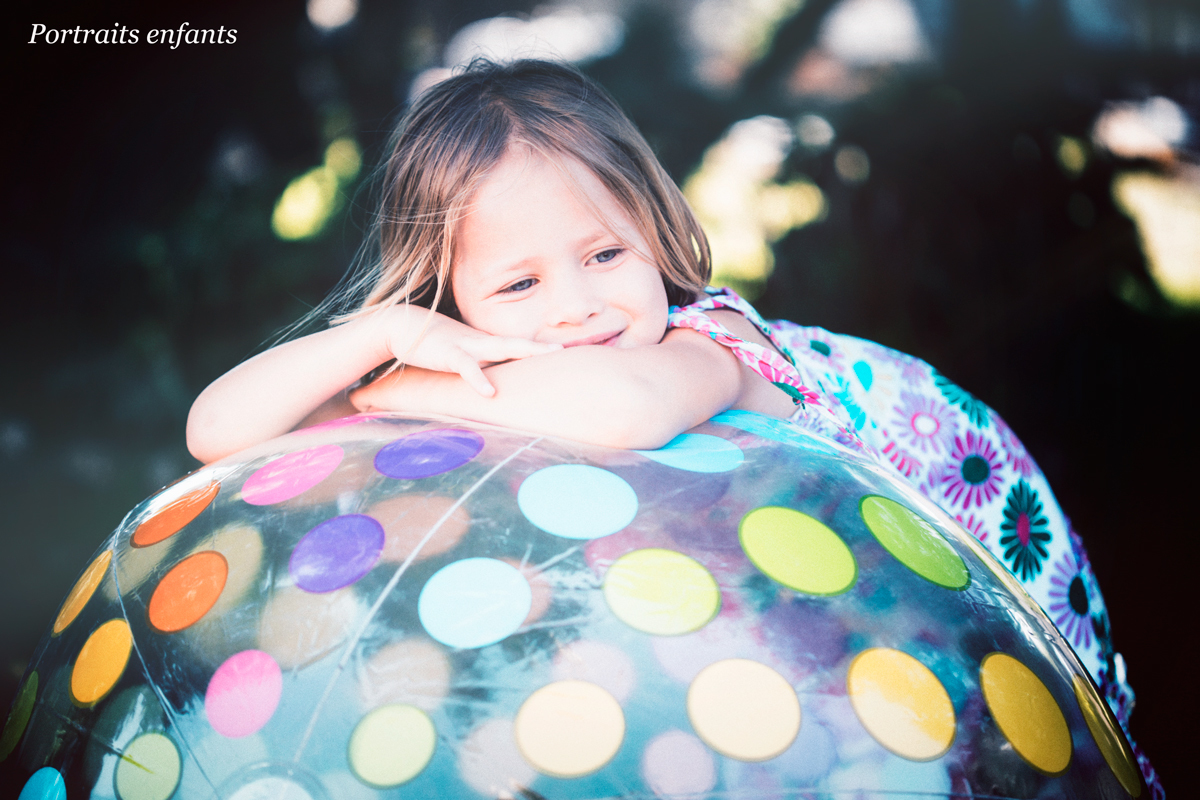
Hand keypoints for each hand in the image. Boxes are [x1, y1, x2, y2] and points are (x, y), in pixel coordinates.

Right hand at [376, 306, 560, 395]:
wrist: (404, 326)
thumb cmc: (437, 344)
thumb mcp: (464, 356)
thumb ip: (482, 366)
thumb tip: (499, 386)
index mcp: (488, 344)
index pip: (520, 346)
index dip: (542, 350)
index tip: (567, 354)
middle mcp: (483, 343)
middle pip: (519, 343)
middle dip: (543, 347)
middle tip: (567, 349)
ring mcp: (468, 346)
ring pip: (502, 347)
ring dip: (526, 350)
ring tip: (549, 355)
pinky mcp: (449, 355)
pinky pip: (467, 368)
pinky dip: (478, 380)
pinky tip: (489, 393)